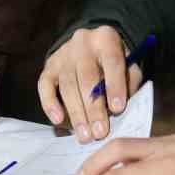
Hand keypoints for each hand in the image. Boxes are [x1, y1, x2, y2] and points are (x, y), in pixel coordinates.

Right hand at [37, 26, 143, 142]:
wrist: (90, 47)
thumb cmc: (114, 64)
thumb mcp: (129, 66)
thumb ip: (128, 83)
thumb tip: (118, 109)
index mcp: (106, 38)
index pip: (111, 61)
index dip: (115, 86)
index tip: (118, 110)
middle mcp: (82, 42)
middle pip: (87, 77)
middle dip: (94, 108)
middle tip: (99, 132)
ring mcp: (63, 54)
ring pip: (67, 85)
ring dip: (76, 113)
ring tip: (85, 135)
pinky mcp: (49, 66)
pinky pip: (45, 86)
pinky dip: (50, 104)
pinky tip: (58, 120)